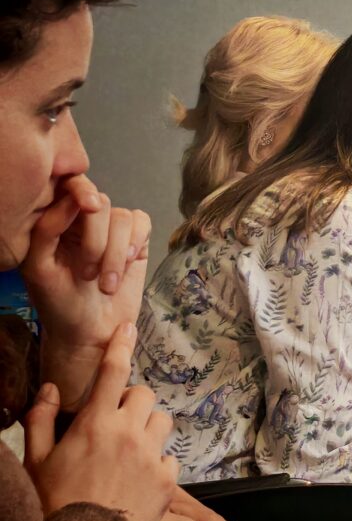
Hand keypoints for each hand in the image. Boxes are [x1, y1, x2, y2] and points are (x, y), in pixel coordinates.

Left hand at [23, 176, 151, 407]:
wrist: (90, 333)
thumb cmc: (58, 304)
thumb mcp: (39, 268)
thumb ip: (48, 230)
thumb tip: (76, 199)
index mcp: (56, 222)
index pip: (70, 188)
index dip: (82, 191)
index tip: (89, 208)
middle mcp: (84, 221)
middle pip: (101, 203)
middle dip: (98, 241)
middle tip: (89, 274)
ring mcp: (112, 231)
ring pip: (124, 218)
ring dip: (117, 254)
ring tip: (106, 283)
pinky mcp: (137, 242)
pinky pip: (143, 224)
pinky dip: (137, 244)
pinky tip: (128, 265)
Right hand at [24, 323, 180, 520]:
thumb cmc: (53, 505)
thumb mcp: (36, 461)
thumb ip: (41, 420)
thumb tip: (50, 389)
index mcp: (96, 424)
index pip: (113, 371)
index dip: (121, 345)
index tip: (127, 328)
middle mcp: (130, 433)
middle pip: (144, 395)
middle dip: (131, 402)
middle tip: (114, 423)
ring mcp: (152, 456)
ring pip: (162, 422)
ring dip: (148, 428)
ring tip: (129, 450)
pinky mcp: (168, 480)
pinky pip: (169, 458)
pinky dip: (157, 463)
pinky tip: (137, 480)